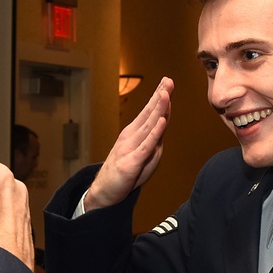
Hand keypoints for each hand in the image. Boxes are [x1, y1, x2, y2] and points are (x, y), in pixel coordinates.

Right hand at [85, 77, 172, 210]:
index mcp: (134, 134)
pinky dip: (155, 133)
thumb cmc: (124, 172)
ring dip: (158, 109)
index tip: (167, 82)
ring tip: (165, 94)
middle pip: (149, 115)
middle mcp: (131, 137)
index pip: (149, 113)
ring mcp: (130, 149)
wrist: (104, 191)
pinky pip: (146, 146)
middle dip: (160, 97)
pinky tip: (161, 122)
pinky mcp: (131, 163)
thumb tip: (163, 124)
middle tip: (168, 80)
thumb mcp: (142, 153)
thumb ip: (153, 138)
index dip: (159, 97)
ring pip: (148, 126)